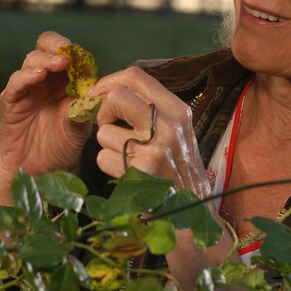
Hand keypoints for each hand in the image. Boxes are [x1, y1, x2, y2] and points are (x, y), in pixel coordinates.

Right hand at [0, 31, 91, 202]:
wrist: (42, 170)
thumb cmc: (63, 145)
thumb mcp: (80, 125)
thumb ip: (85, 106)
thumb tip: (99, 89)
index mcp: (64, 80)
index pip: (66, 53)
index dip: (73, 50)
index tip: (82, 55)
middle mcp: (44, 80)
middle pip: (45, 48)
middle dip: (56, 46)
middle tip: (67, 53)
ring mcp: (27, 89)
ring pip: (31, 61)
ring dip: (45, 60)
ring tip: (58, 64)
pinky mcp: (11, 102)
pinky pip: (16, 84)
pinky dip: (26, 76)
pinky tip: (38, 76)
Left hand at [91, 66, 209, 197]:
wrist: (192, 213)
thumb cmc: (179, 171)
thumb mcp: (177, 133)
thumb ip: (151, 111)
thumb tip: (110, 92)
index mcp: (177, 110)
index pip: (135, 76)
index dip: (108, 82)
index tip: (97, 96)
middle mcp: (170, 125)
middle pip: (115, 96)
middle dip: (103, 112)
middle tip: (108, 127)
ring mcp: (156, 148)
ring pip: (104, 132)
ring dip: (107, 147)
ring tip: (127, 159)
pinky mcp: (142, 171)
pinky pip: (103, 158)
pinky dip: (108, 167)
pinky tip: (127, 174)